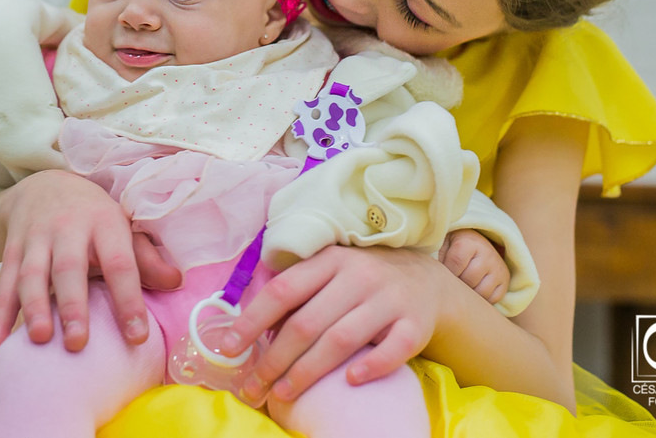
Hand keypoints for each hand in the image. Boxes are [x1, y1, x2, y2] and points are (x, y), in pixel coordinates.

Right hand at [0, 170, 150, 352]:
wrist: (43, 185)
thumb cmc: (92, 217)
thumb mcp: (121, 227)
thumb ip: (145, 257)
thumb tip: (176, 282)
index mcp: (104, 222)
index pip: (119, 262)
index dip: (128, 299)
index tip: (137, 336)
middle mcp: (68, 228)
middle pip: (69, 268)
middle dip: (72, 306)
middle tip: (78, 343)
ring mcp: (35, 239)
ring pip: (31, 275)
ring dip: (33, 309)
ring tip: (39, 340)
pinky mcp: (11, 250)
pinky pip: (4, 284)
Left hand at [219, 245, 446, 402]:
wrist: (427, 281)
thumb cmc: (362, 280)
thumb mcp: (330, 272)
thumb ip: (297, 293)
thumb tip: (255, 331)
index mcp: (330, 260)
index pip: (283, 291)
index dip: (252, 321)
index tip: (228, 348)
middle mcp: (359, 276)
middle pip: (307, 322)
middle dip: (274, 360)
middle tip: (253, 387)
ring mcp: (389, 299)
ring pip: (342, 339)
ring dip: (308, 371)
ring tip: (283, 394)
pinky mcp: (415, 324)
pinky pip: (392, 349)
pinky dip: (370, 366)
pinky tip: (349, 381)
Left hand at [439, 229, 508, 304]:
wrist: (474, 243)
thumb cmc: (451, 247)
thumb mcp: (442, 245)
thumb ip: (434, 256)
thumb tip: (427, 276)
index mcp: (469, 242)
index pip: (455, 264)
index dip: (445, 272)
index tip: (441, 272)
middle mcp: (488, 254)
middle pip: (468, 280)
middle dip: (456, 284)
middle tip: (449, 282)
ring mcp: (499, 268)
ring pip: (481, 292)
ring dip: (469, 294)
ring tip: (460, 287)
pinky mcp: (505, 281)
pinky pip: (492, 299)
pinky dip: (480, 300)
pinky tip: (472, 292)